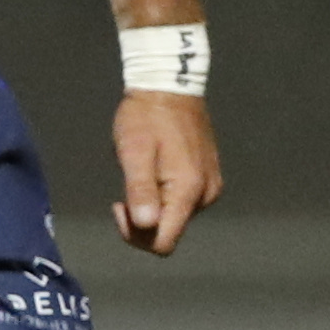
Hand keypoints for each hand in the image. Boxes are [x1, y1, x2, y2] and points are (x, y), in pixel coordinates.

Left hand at [111, 91, 218, 256]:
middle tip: (124, 189)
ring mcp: (210, 187)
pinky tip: (153, 169)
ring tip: (140, 171)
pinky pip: (182, 202)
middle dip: (142, 220)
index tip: (119, 205)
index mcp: (189, 191)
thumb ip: (140, 190)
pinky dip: (162, 195)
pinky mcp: (208, 178)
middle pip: (169, 232)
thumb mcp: (134, 152)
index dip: (136, 236)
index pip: (164, 242)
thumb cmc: (146, 118)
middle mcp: (206, 195)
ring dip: (151, 205)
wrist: (170, 87)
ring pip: (174, 217)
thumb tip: (146, 225)